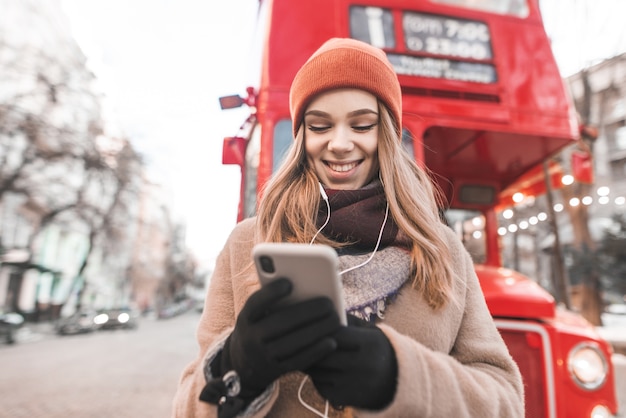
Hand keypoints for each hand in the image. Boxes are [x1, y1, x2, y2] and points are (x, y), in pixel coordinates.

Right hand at [220, 278, 340, 396]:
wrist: (245, 366)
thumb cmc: (259, 330)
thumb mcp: (256, 317)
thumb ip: (272, 305)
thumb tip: (303, 287)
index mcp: (245, 319)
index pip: (255, 303)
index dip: (270, 293)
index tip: (289, 282)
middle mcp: (250, 338)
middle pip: (280, 322)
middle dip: (307, 312)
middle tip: (329, 304)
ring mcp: (262, 357)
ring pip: (292, 343)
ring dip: (316, 331)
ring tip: (335, 320)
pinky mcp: (275, 371)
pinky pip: (298, 361)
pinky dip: (315, 351)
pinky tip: (331, 342)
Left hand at [307, 315, 397, 409]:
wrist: (394, 381)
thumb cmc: (374, 349)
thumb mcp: (368, 330)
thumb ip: (346, 320)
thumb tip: (320, 314)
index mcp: (371, 344)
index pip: (335, 333)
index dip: (323, 329)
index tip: (318, 326)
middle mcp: (364, 366)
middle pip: (323, 354)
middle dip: (312, 346)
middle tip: (305, 339)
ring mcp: (353, 385)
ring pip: (317, 370)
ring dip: (311, 361)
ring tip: (312, 353)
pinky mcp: (343, 399)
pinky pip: (318, 384)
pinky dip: (316, 376)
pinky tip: (322, 369)